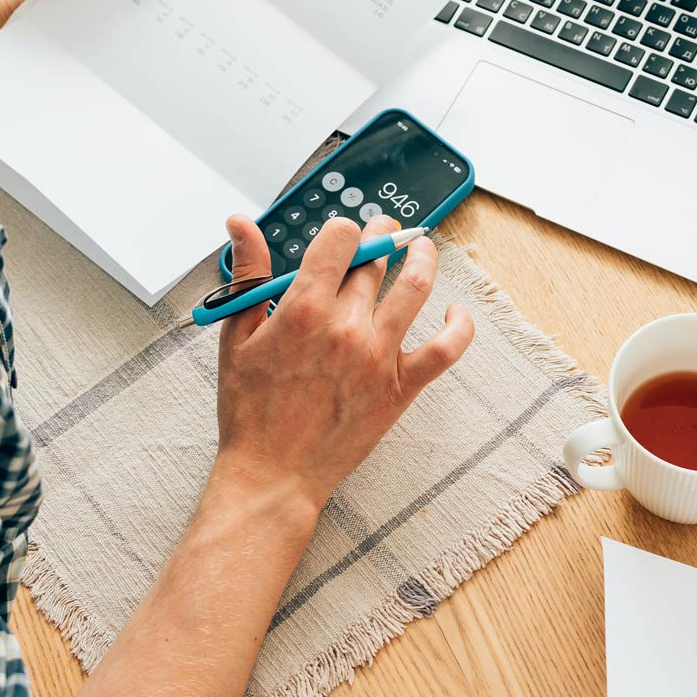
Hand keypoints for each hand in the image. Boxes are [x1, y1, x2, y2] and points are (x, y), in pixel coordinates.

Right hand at [209, 213, 475, 515]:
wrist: (273, 474)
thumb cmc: (250, 409)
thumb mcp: (237, 335)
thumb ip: (248, 274)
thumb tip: (241, 223)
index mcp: (304, 311)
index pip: (340, 239)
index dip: (343, 229)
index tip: (343, 234)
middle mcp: (347, 328)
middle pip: (376, 259)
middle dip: (380, 235)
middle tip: (381, 230)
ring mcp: (379, 358)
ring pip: (416, 287)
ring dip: (423, 257)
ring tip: (421, 247)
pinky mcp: (401, 388)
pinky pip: (446, 349)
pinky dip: (460, 326)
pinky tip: (455, 311)